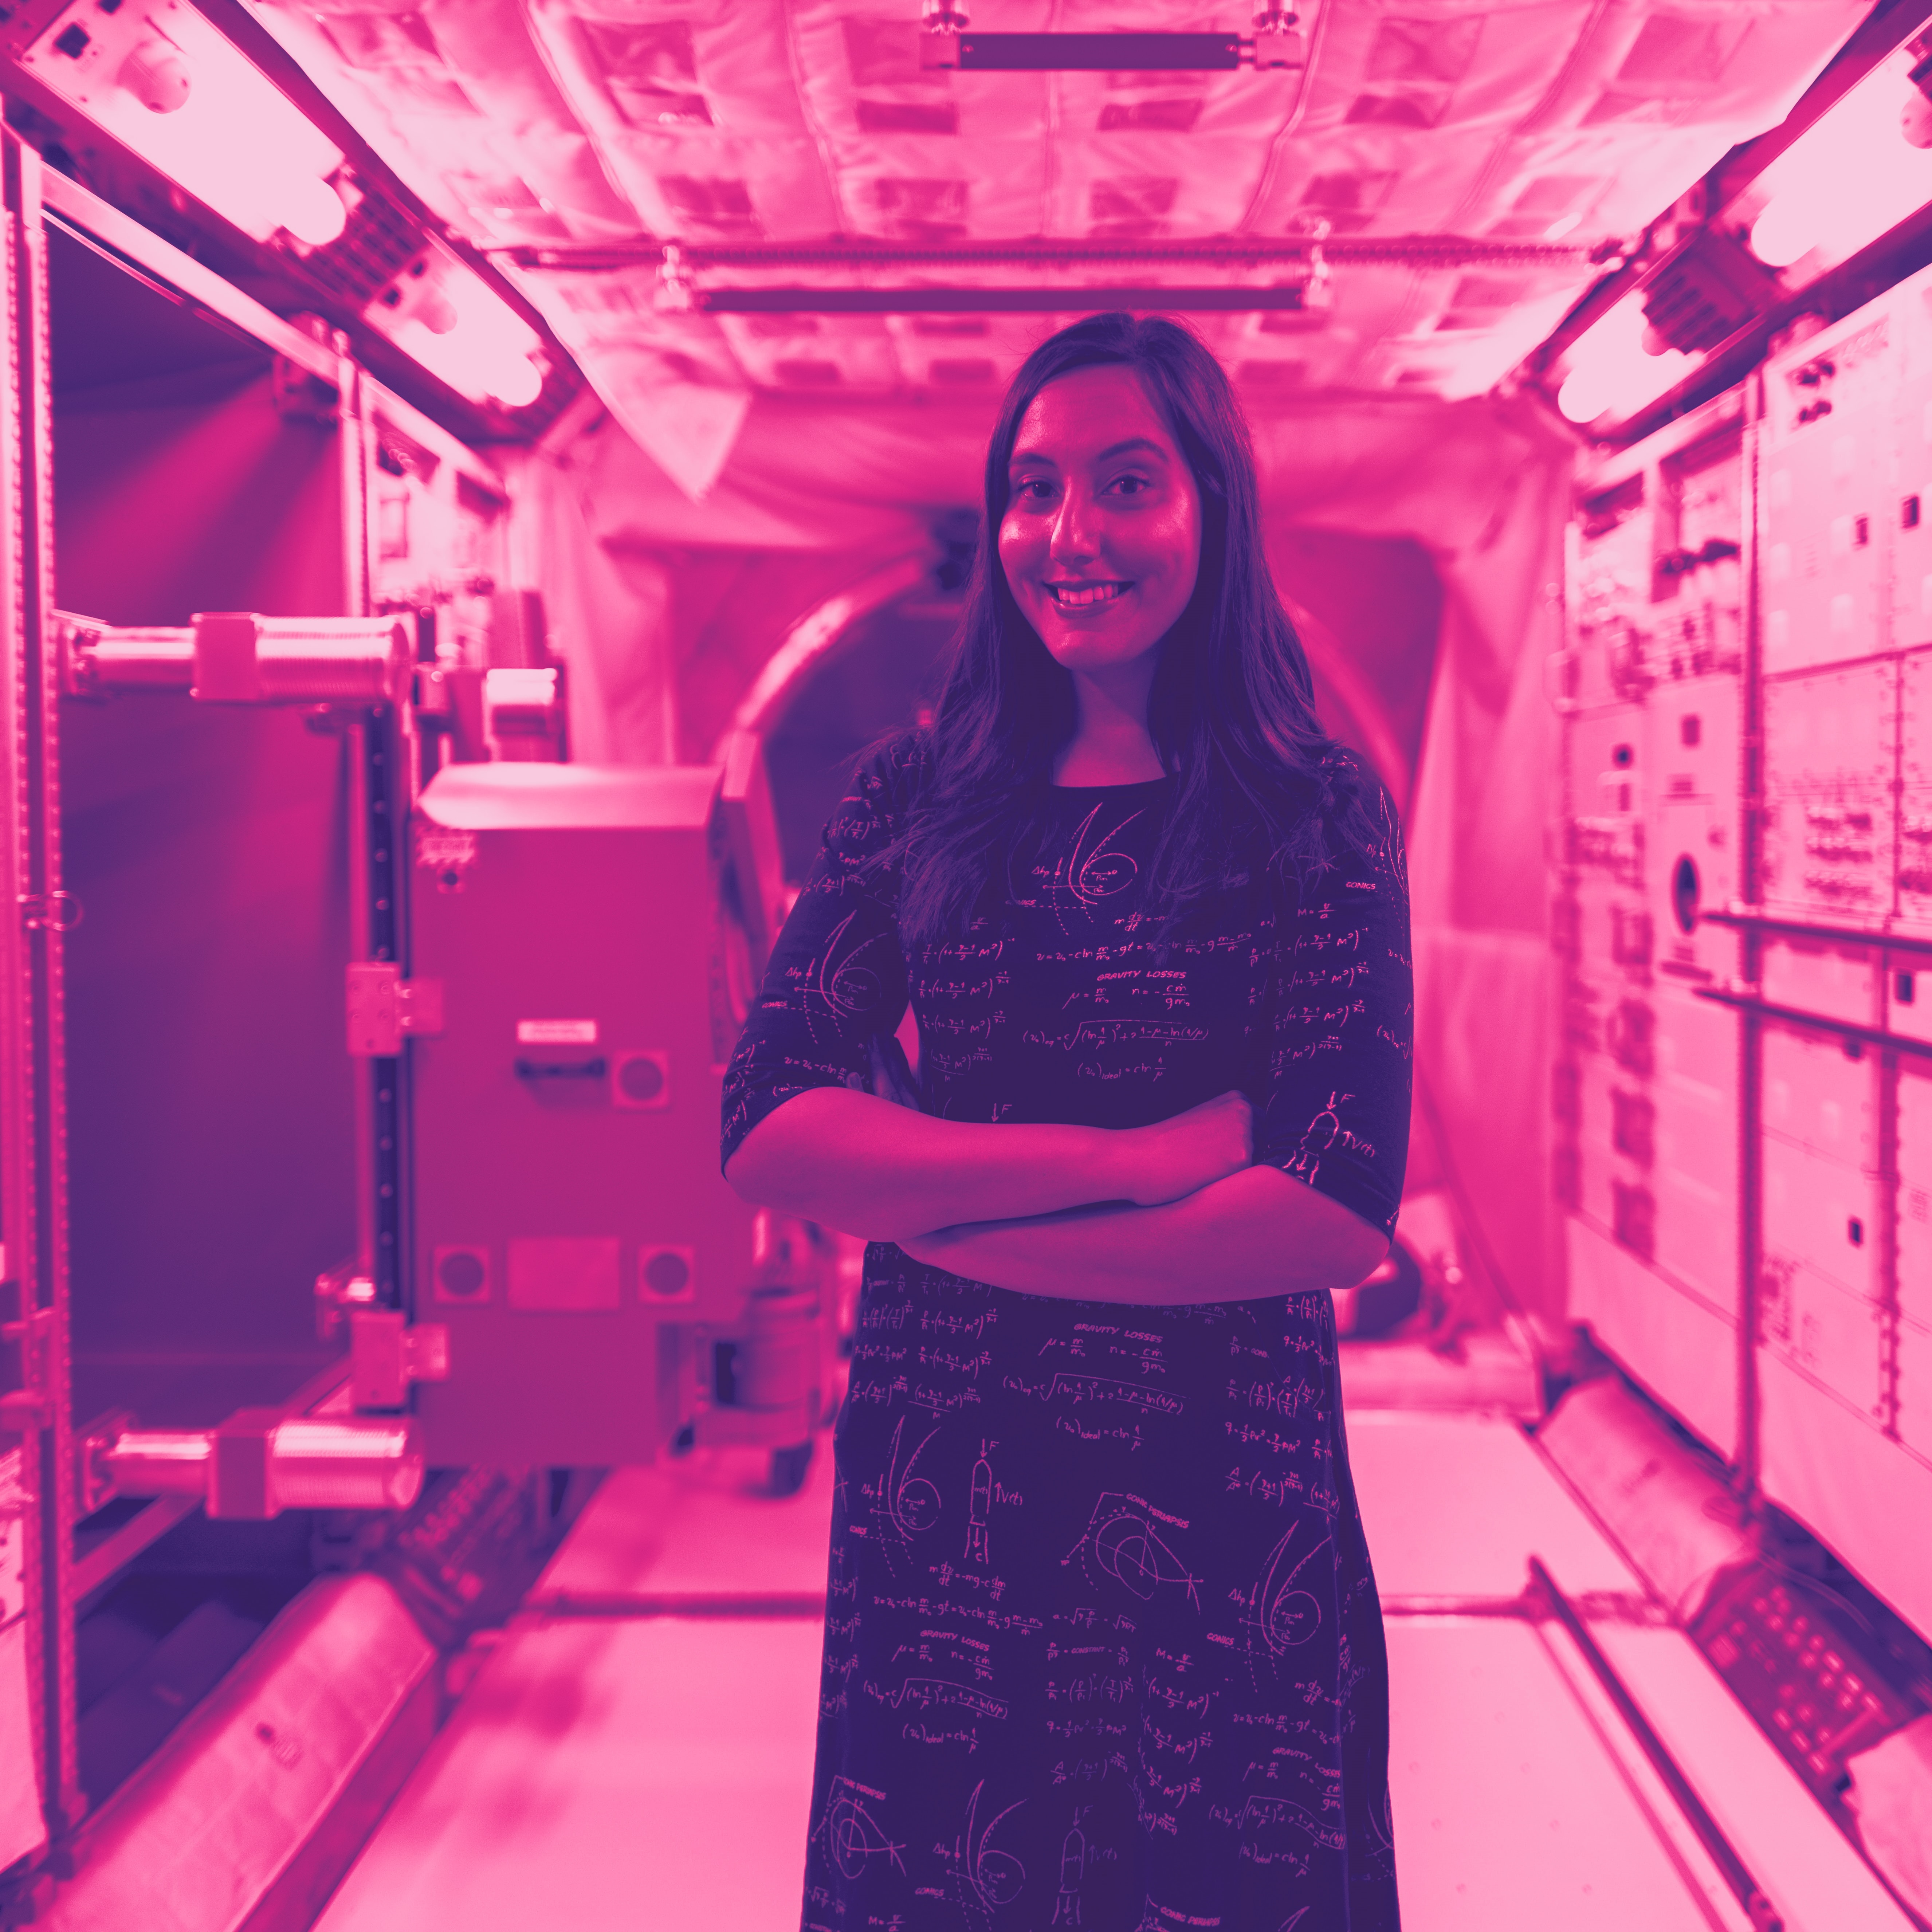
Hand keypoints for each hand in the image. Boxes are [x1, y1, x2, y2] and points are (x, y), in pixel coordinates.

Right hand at [1116, 1090, 1253, 1206]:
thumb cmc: (1163, 1145)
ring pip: (1261, 1164)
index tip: (1219, 1155)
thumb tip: (1260, 1149)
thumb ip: (1230, 1127)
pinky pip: (1251, 1179)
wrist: (1138, 1157)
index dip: (1246, 1147)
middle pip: (1267, 1147)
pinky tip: (1208, 1178)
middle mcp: (1245, 1111)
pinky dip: (1234, 1184)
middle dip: (1248, 1160)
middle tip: (1210, 1165)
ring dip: (1242, 1174)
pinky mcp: (1241, 1156)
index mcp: (1236, 1099)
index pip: (1264, 1130)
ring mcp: (1245, 1132)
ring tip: (1206, 1170)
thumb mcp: (1201, 1122)